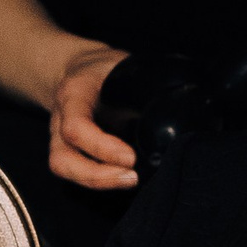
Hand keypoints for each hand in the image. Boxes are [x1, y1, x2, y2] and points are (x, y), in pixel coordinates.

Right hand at [51, 44, 138, 190]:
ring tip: (130, 181)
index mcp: (73, 94)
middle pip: (61, 159)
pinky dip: (99, 179)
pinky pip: (75, 170)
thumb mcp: (122, 65)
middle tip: (132, 177)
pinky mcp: (69, 149)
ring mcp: (59, 137)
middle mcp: (60, 120)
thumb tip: (187, 99)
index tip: (131, 157)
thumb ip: (145, 82)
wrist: (78, 70)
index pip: (76, 126)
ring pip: (63, 168)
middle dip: (96, 175)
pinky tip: (123, 178)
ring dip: (96, 182)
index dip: (101, 147)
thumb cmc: (105, 68)